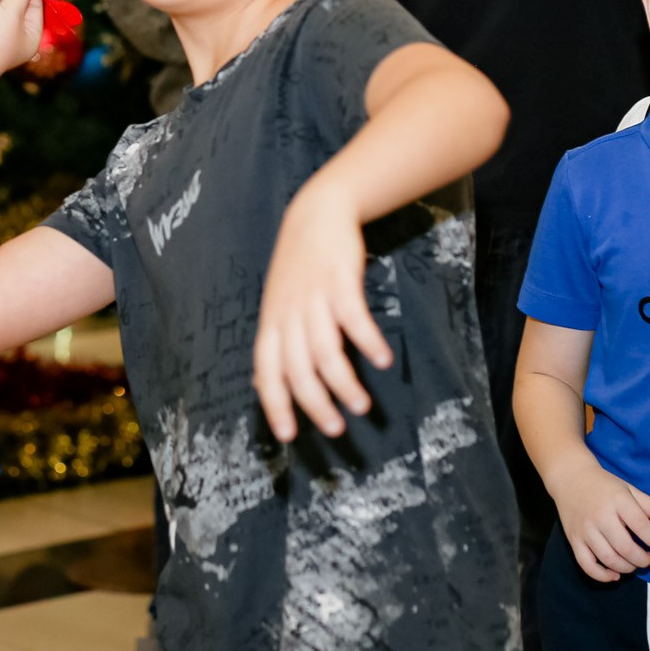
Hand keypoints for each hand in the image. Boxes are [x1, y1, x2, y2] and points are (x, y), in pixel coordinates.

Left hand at [252, 181, 393, 441]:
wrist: (315, 214)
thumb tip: (268, 385)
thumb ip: (277, 343)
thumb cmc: (298, 268)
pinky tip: (382, 360)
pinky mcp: (340, 281)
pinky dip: (367, 341)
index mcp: (271, 324)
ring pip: (324, 350)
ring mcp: (313, 298)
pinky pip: (353, 318)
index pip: (266, 373)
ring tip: (361, 405)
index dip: (276, 405)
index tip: (289, 436)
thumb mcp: (278, 305)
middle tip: (336, 429)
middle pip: (297, 369)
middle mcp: (288, 315)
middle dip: (315, 404)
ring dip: (343, 382)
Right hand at [546, 457, 649, 580]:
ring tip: (635, 564)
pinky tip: (615, 575)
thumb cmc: (605, 486)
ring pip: (608, 558)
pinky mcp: (574, 539)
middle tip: (649, 559)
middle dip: (642, 559)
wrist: (571, 478)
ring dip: (627, 568)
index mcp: (617, 500)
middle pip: (625, 547)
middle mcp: (600, 516)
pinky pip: (586, 565)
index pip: (640, 525)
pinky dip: (602, 575)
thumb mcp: (631, 491)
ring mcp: (585, 529)